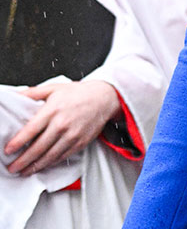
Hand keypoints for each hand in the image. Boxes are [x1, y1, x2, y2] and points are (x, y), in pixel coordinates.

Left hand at [4, 80, 120, 175]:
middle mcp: (62, 124)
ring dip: (34, 166)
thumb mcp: (54, 88)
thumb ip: (33, 93)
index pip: (31, 130)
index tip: (8, 150)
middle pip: (38, 148)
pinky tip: (42, 165)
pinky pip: (62, 157)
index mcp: (53, 110)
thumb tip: (14, 95)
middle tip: (12, 167)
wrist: (104, 97)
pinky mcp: (80, 143)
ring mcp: (72, 135)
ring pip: (49, 157)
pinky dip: (50, 164)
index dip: (17, 142)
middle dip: (22, 161)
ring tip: (24, 171)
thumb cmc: (78, 93)